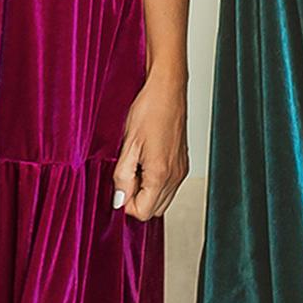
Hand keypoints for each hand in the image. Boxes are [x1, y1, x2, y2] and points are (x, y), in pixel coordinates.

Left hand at [112, 72, 188, 220]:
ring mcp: (181, 170)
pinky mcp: (183, 164)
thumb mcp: (128, 145)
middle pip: (154, 210)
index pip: (143, 212)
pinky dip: (155, 182)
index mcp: (160, 174)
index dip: (126, 203)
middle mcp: (175, 176)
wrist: (167, 90)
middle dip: (137, 200)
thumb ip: (123, 177)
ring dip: (146, 192)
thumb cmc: (149, 110)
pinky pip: (169, 186)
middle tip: (126, 175)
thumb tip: (119, 200)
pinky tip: (146, 161)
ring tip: (137, 166)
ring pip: (162, 200)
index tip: (119, 184)